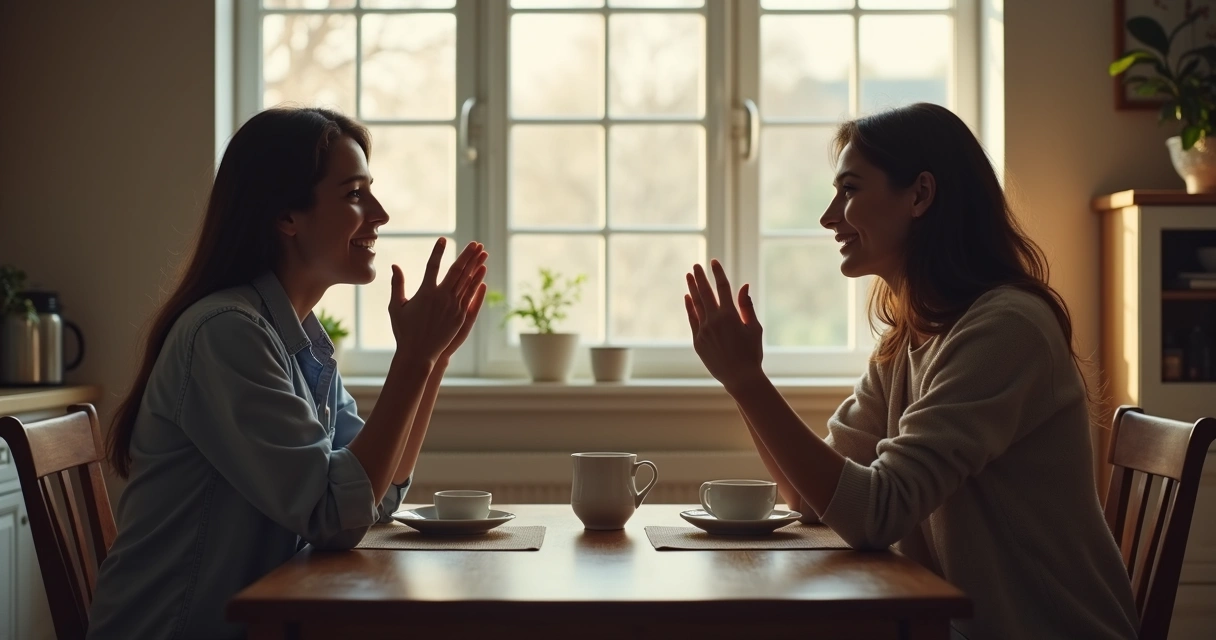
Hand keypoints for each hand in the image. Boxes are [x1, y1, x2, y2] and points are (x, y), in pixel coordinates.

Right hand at [389, 238, 487, 364]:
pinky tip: (481, 272)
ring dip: (475, 265)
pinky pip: (470, 295)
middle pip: (457, 271)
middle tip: (475, 243)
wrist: (419, 353)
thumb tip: (394, 265)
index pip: (432, 266)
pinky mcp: (460, 315)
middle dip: (467, 255)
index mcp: (424, 293)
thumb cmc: (404, 330)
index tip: (443, 239)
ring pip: (467, 281)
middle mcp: (441, 297)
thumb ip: (397, 285)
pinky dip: (476, 282)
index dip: (438, 252)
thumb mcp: (396, 307)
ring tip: (482, 252)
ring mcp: (453, 306)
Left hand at [684, 260, 764, 390]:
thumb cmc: (752, 352)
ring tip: (689, 276)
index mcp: (730, 315)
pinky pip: (692, 319)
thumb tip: (743, 286)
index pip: (722, 287)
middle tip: (696, 265)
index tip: (714, 262)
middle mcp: (714, 321)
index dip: (718, 273)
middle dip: (700, 277)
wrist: (740, 378)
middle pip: (705, 293)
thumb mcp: (754, 328)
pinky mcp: (698, 340)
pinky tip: (687, 298)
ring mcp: (703, 331)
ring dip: (692, 289)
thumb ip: (746, 306)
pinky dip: (689, 307)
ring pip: (696, 305)